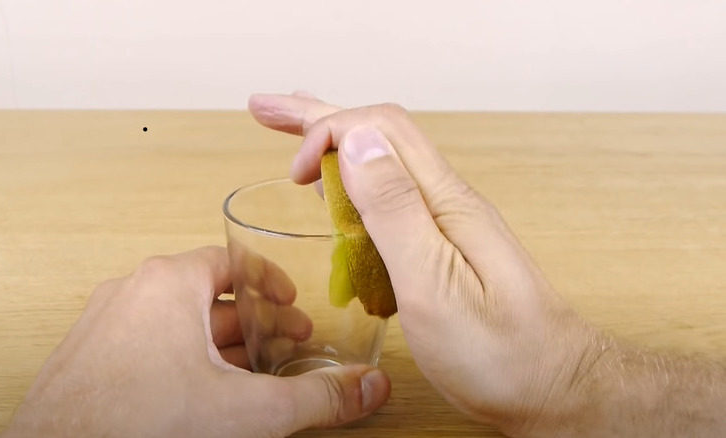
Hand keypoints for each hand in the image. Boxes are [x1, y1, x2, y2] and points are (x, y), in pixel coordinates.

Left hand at [1, 246, 390, 437]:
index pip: (230, 261)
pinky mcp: (88, 360)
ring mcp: (104, 326)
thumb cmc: (139, 424)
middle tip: (284, 344)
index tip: (292, 303)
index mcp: (168, 282)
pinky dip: (183, 360)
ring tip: (253, 373)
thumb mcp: (248, 410)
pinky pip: (148, 345)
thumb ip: (316, 398)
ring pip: (176, 322)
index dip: (270, 282)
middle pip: (206, 293)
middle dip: (253, 320)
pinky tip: (203, 395)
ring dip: (219, 343)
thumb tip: (369, 388)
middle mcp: (131, 293)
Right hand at [248, 93, 600, 435]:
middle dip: (318, 119)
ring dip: (335, 146)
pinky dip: (353, 186)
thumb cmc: (498, 350)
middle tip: (267, 107)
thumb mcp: (434, 285)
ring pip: (383, 164)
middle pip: (379, 135)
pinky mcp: (443, 247)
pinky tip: (337, 195)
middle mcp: (445, 200)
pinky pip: (391, 200)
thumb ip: (394, 211)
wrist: (553, 386)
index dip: (329, 134)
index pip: (380, 129)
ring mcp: (446, 222)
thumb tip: (359, 140)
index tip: (297, 177)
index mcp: (443, 200)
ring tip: (295, 137)